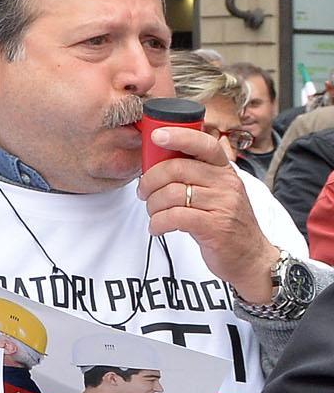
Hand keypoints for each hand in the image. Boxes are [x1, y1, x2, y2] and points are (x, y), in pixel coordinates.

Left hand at [141, 127, 279, 304]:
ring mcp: (223, 205)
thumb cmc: (225, 222)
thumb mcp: (216, 192)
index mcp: (224, 171)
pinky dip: (158, 222)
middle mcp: (227, 183)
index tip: (156, 136)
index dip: (179, 136)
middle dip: (150, 181)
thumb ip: (194, 175)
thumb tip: (156, 162)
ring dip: (152, 205)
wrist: (250, 257)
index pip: (204, 144)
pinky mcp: (215, 227)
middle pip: (176, 168)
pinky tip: (157, 227)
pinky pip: (175, 216)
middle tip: (143, 193)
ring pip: (171, 193)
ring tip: (153, 214)